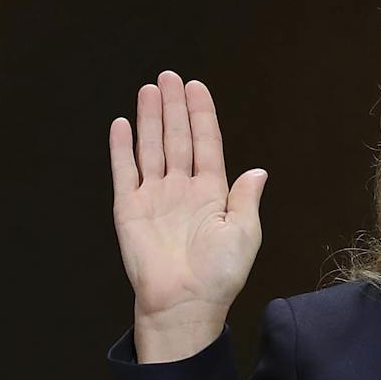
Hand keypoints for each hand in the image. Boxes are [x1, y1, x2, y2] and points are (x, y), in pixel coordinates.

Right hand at [109, 71, 266, 330]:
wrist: (184, 303)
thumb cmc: (218, 274)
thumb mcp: (244, 233)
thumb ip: (245, 198)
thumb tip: (258, 171)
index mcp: (212, 192)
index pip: (206, 143)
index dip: (201, 115)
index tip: (197, 87)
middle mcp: (182, 189)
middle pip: (177, 138)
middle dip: (174, 107)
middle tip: (169, 76)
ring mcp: (154, 197)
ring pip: (152, 148)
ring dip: (150, 119)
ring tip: (149, 90)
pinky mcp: (129, 209)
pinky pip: (124, 172)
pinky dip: (122, 149)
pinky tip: (122, 124)